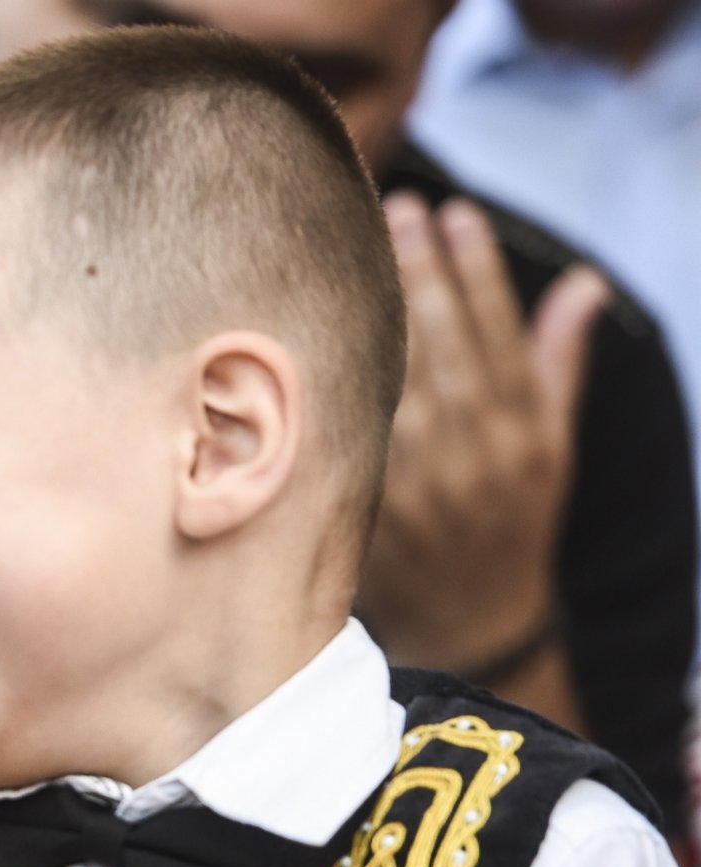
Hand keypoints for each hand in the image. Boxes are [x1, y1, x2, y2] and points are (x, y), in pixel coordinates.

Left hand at [359, 195, 605, 675]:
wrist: (472, 620)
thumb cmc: (511, 519)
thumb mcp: (551, 445)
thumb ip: (558, 362)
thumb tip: (584, 283)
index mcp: (525, 431)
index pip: (501, 332)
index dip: (478, 270)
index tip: (456, 212)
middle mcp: (478, 452)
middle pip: (445, 346)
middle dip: (421, 274)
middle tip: (394, 207)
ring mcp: (425, 481)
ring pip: (398, 380)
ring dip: (377, 315)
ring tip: (356, 250)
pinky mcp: (378, 506)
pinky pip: (357, 435)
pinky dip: (341, 384)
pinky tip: (319, 335)